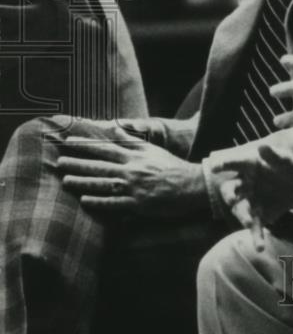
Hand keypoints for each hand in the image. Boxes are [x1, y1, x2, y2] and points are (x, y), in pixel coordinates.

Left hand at [57, 126, 205, 215]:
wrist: (192, 184)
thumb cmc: (172, 167)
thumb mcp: (152, 150)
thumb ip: (132, 141)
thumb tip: (116, 129)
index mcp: (135, 156)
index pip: (105, 148)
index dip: (85, 145)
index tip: (68, 141)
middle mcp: (131, 170)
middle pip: (100, 165)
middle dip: (78, 163)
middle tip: (59, 162)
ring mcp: (134, 187)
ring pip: (103, 184)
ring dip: (83, 182)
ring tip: (65, 180)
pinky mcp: (138, 204)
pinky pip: (114, 204)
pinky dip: (99, 203)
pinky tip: (85, 202)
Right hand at [211, 142, 292, 233]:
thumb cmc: (285, 167)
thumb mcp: (284, 159)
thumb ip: (274, 155)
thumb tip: (263, 146)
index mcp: (247, 167)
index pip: (233, 164)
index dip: (223, 165)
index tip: (215, 168)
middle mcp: (243, 185)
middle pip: (230, 191)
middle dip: (229, 196)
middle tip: (230, 200)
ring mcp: (249, 201)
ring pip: (240, 210)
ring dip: (242, 216)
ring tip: (247, 224)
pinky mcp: (259, 216)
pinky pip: (255, 228)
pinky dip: (257, 238)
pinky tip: (260, 247)